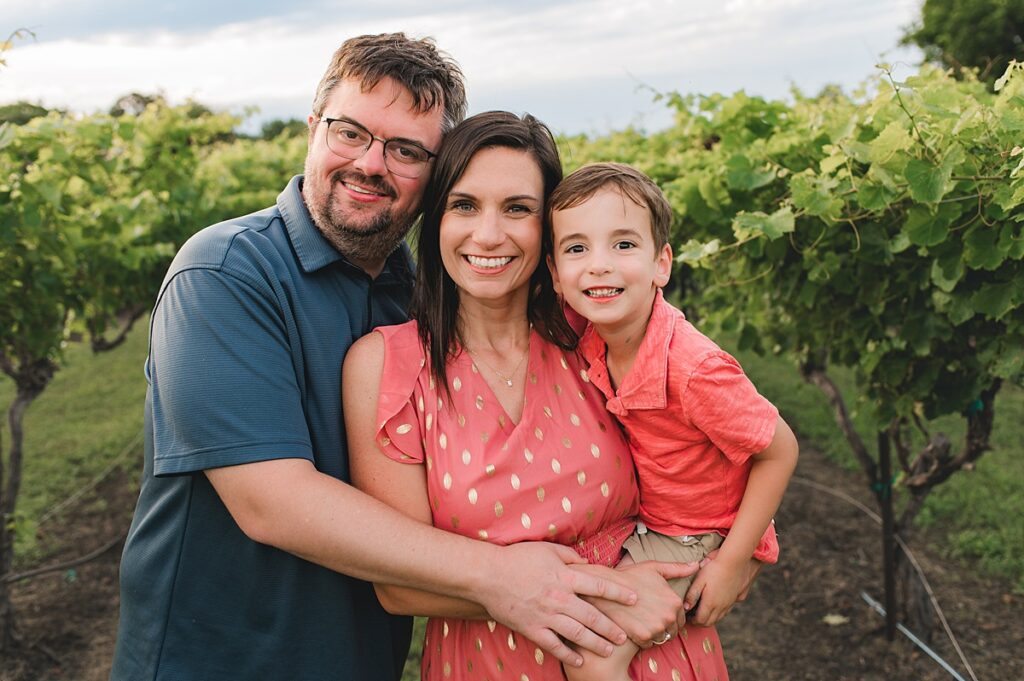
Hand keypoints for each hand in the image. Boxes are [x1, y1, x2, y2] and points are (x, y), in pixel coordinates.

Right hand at [479, 542, 637, 667]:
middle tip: (625, 636)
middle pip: (592, 616)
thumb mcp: (547, 549)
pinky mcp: (532, 629)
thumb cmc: (517, 558)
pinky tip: (580, 660)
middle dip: (611, 628)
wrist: (488, 575)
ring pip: (578, 634)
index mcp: (565, 576)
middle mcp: (559, 598)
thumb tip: (587, 563)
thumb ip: (570, 557)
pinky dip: (568, 655)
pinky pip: (554, 646)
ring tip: (609, 650)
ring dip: (596, 643)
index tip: (634, 598)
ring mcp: (546, 616)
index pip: (599, 585)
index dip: (618, 592)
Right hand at [576, 560, 694, 647]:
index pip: (681, 618)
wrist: (606, 588)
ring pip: (661, 638)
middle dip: (664, 626)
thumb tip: (696, 565)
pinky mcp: (643, 637)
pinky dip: (643, 639)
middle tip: (648, 617)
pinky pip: (649, 645)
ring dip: (654, 633)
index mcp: (674, 601)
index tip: (657, 610)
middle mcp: (669, 617)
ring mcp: (656, 628)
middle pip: (673, 631)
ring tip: (641, 621)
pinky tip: (634, 626)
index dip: (669, 615)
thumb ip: (678, 569)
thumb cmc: (630, 576)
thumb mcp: (654, 568)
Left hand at [684, 552, 761, 626]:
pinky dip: (718, 613)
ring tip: (702, 612)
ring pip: (718, 618)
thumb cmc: (715, 569)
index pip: (700, 620)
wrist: (735, 562)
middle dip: (700, 622)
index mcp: (710, 603)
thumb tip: (686, 607)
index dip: (692, 621)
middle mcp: (721, 607)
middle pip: (709, 622)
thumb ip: (692, 595)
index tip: (687, 618)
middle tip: (693, 617)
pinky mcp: (735, 599)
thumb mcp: (699, 580)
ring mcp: (729, 604)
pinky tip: (714, 605)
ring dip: (709, 618)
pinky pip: (725, 612)